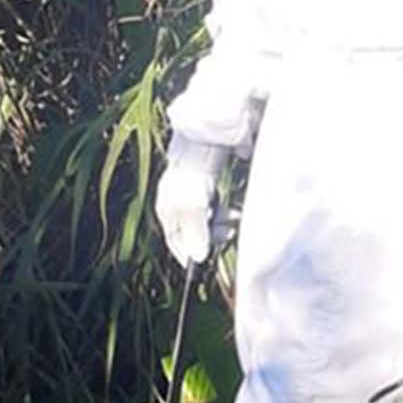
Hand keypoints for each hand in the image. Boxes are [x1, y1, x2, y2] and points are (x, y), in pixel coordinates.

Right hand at [155, 136, 232, 266]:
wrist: (207, 138)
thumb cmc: (196, 172)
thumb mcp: (194, 207)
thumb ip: (196, 234)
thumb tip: (198, 258)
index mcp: (166, 209)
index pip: (174, 239)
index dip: (187, 253)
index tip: (201, 264)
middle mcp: (174, 202)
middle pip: (192, 230)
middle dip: (211, 236)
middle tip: (229, 234)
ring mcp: (189, 192)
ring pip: (205, 220)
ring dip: (220, 225)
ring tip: (236, 220)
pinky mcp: (203, 184)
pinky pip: (213, 207)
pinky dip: (223, 212)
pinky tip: (235, 212)